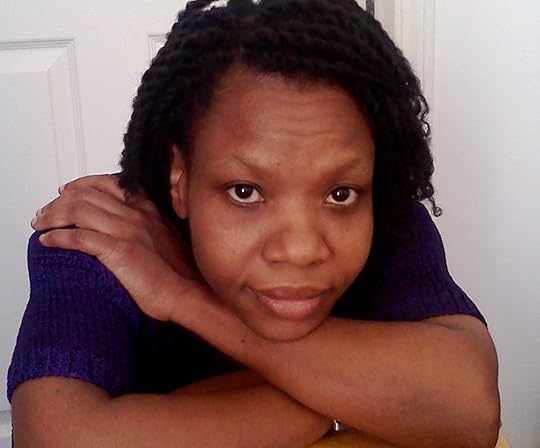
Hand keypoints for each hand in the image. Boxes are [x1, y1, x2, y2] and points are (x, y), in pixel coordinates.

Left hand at [31, 174, 203, 320]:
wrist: (188, 292)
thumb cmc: (179, 272)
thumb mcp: (167, 237)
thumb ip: (149, 224)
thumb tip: (130, 226)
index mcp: (148, 209)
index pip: (108, 183)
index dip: (81, 184)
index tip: (66, 191)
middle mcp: (136, 214)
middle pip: (87, 195)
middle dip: (58, 201)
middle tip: (44, 212)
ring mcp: (127, 231)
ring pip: (78, 210)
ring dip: (52, 216)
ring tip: (40, 224)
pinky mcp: (119, 251)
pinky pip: (79, 237)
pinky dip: (58, 237)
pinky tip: (47, 241)